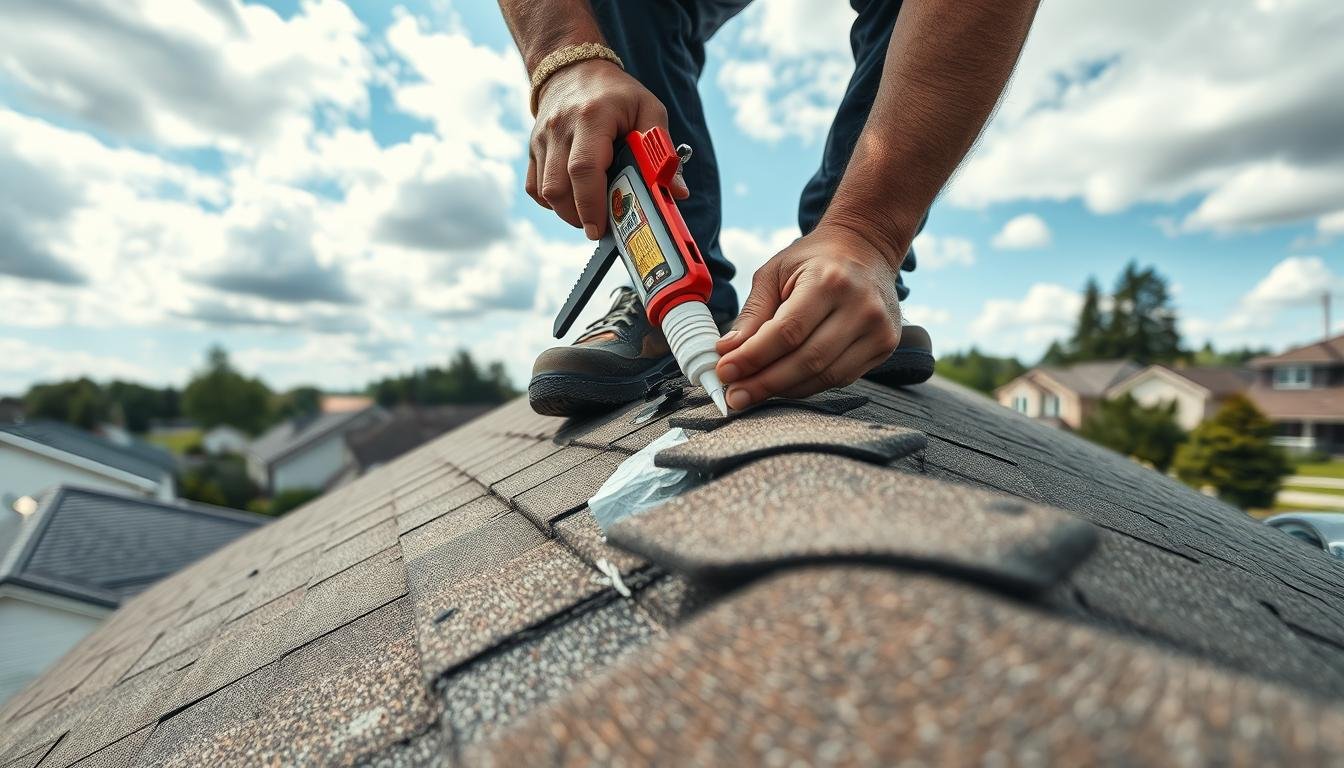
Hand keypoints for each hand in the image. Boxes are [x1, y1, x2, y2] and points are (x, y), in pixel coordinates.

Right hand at [529, 59, 687, 239]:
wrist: (573, 69)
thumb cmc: (617, 94)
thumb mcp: (648, 110)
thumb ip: (663, 151)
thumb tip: (677, 191)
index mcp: (592, 117)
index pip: (585, 168)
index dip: (592, 204)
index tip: (600, 228)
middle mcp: (561, 128)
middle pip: (559, 187)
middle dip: (579, 216)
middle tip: (600, 225)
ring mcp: (542, 138)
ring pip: (545, 192)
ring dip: (567, 212)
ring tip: (590, 212)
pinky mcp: (533, 148)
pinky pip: (534, 188)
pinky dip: (552, 202)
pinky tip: (573, 199)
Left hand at [715, 223, 902, 408]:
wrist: (867, 247)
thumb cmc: (816, 259)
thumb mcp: (775, 273)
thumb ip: (753, 314)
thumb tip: (727, 351)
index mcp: (830, 280)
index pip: (787, 331)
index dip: (753, 357)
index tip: (725, 371)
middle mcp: (861, 306)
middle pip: (806, 360)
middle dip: (764, 382)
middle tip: (735, 395)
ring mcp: (878, 329)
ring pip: (824, 376)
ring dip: (783, 390)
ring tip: (753, 392)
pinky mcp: (885, 346)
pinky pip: (840, 378)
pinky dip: (807, 386)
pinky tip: (784, 384)